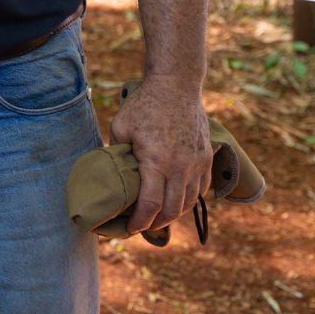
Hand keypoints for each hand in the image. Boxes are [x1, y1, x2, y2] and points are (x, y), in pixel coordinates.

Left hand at [108, 78, 213, 232]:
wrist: (177, 85)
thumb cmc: (145, 104)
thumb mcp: (121, 127)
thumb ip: (115, 153)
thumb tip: (109, 172)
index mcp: (156, 162)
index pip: (150, 206)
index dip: (139, 223)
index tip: (129, 228)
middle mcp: (180, 168)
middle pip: (170, 211)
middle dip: (154, 224)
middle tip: (141, 226)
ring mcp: (196, 164)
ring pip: (187, 203)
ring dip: (172, 215)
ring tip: (158, 217)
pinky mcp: (206, 158)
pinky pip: (200, 190)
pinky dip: (188, 200)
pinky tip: (176, 201)